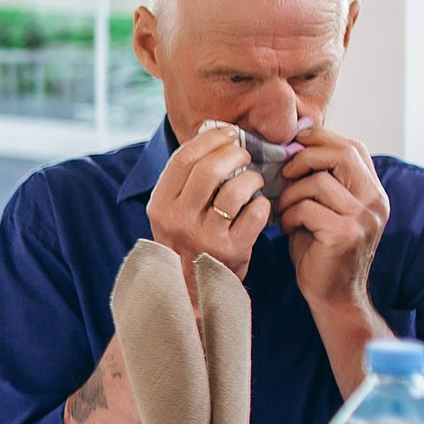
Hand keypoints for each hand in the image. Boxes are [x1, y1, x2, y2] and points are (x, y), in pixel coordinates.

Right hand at [146, 120, 268, 289]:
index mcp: (160, 206)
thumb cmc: (189, 242)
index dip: (210, 139)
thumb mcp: (173, 213)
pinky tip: (258, 207)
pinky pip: (256, 212)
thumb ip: (185, 180)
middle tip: (244, 154)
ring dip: (252, 178)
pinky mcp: (232, 249)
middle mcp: (178, 221)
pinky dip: (263, 204)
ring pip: (236, 189)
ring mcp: (205, 236)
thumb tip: (209, 133)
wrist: (194, 290)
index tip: (227, 133)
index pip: (183, 159)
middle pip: (209, 169)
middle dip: (234, 153)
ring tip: (253, 181)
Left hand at [275, 129, 388, 314]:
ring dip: (290, 194)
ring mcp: (363, 217)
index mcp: (373, 191)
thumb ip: (318, 181)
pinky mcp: (345, 233)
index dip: (320, 139)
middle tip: (283, 175)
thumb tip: (291, 147)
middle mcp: (375, 201)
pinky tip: (288, 228)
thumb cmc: (320, 250)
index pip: (353, 147)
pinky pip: (306, 207)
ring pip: (318, 181)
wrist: (333, 295)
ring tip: (285, 212)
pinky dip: (288, 215)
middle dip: (303, 158)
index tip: (292, 144)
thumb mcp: (323, 209)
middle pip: (341, 153)